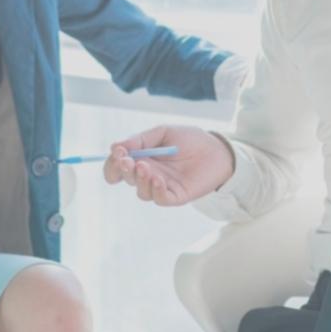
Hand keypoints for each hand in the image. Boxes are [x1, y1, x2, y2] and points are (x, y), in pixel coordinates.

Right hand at [103, 125, 235, 205]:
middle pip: (127, 179)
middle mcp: (149, 175)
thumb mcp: (164, 133)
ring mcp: (162, 187)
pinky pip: (161, 199)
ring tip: (145, 167)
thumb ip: (141, 139)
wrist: (217, 149)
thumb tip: (115, 146)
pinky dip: (157, 190)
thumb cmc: (190, 139)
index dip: (113, 163)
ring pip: (142, 192)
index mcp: (142, 159)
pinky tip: (159, 179)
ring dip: (140, 180)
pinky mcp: (176, 196)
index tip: (117, 152)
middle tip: (127, 160)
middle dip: (123, 170)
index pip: (118, 167)